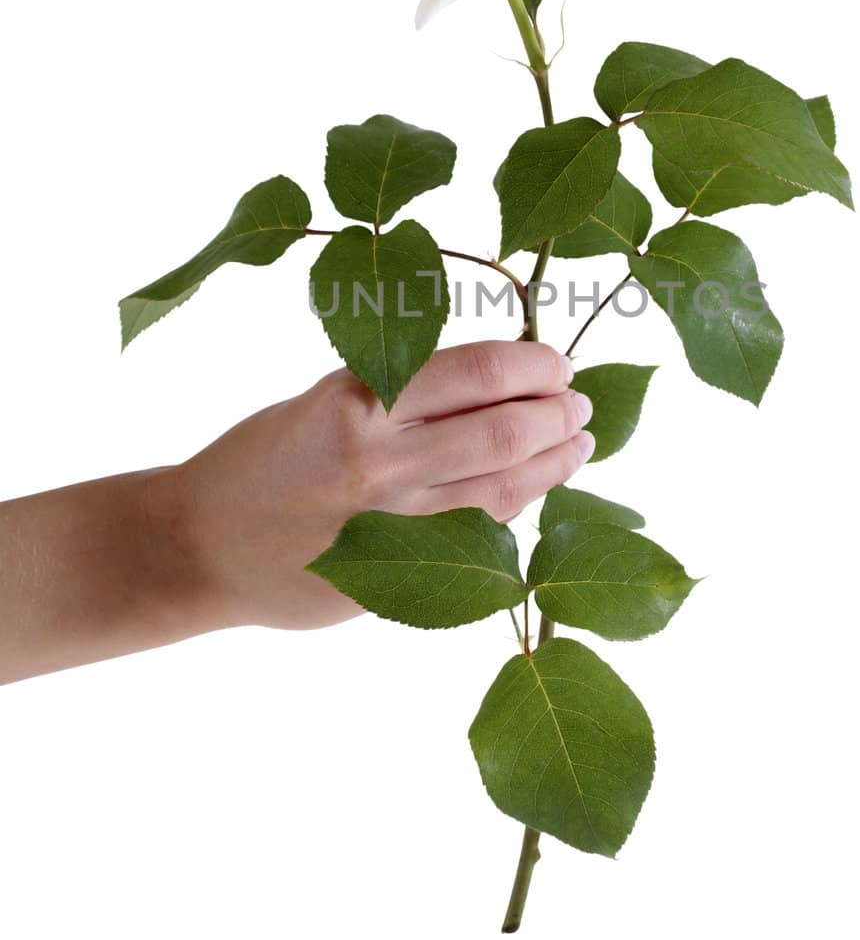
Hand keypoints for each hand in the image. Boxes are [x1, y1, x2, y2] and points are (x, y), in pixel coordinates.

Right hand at [176, 342, 594, 631]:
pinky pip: (478, 535)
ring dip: (555, 462)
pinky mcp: (393, 577)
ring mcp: (389, 525)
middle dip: (555, 413)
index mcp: (356, 401)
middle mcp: (378, 462)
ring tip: (580, 441)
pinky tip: (538, 487)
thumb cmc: (263, 459)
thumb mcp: (324, 397)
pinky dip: (519, 505)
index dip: (531, 366)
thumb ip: (402, 390)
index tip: (555, 362)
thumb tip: (498, 377)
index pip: (474, 373)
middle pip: (502, 432)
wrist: (199, 545)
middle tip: (578, 401)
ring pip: (503, 489)